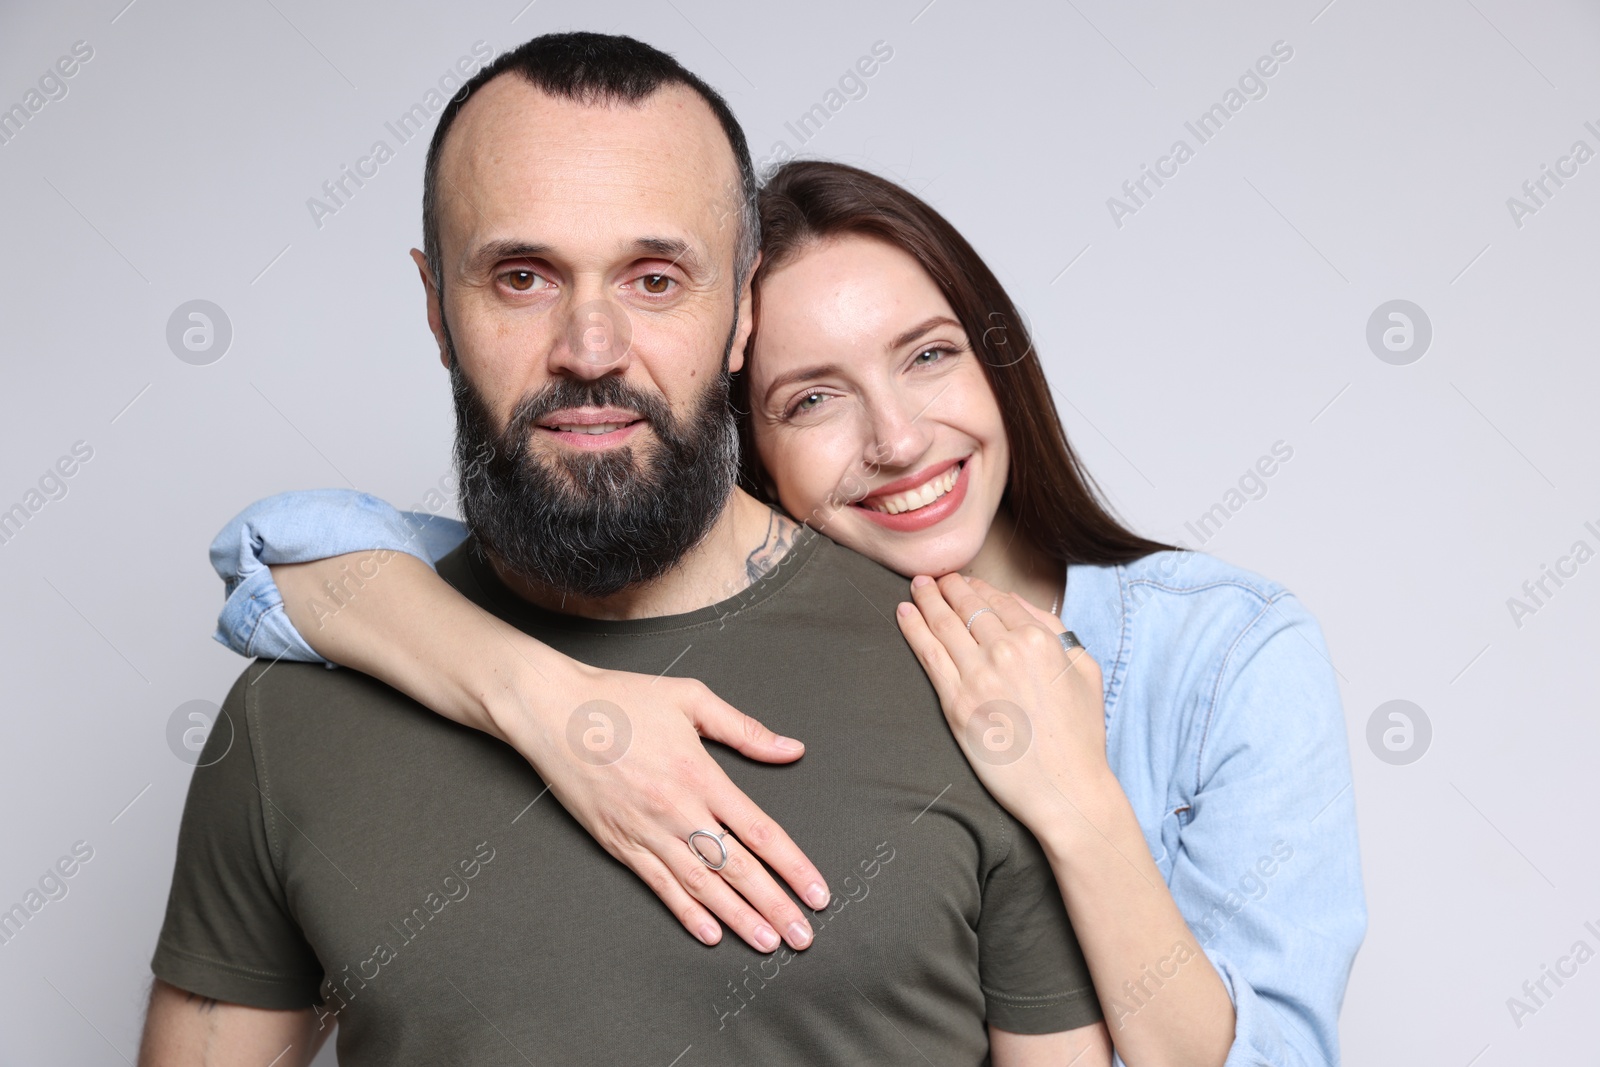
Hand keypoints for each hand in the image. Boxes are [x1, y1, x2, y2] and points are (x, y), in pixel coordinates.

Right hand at [489, 652, 830, 953]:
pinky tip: (710, 933)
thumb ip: (745, 729)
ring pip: (702, 885)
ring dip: (738, 918)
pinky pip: (659, 885)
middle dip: (774, 905)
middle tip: (803, 936)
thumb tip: (791, 749)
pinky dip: (686, 912)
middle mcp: (678, 810)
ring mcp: (646, 831)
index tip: (817, 891)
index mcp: (700, 774)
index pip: (759, 831)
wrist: (553, 712)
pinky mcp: (619, 843)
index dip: (792, 866)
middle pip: (737, 868)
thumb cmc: (622, 699)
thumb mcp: (691, 699)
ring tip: (767, 942)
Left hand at [894, 573, 1109, 826]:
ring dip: (927, 599)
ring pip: (944, 624)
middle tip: (935, 577)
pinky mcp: (956, 703)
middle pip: (968, 606)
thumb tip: (1019, 604)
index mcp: (1040, 640)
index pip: (1000, 600)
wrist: (1066, 788)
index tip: (965, 582)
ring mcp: (978, 676)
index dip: (978, 587)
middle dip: (948, 586)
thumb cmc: (1080, 733)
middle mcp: (1007, 651)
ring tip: (917, 586)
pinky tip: (904, 614)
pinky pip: (928, 655)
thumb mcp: (1085, 669)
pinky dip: (913, 628)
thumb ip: (1054, 630)